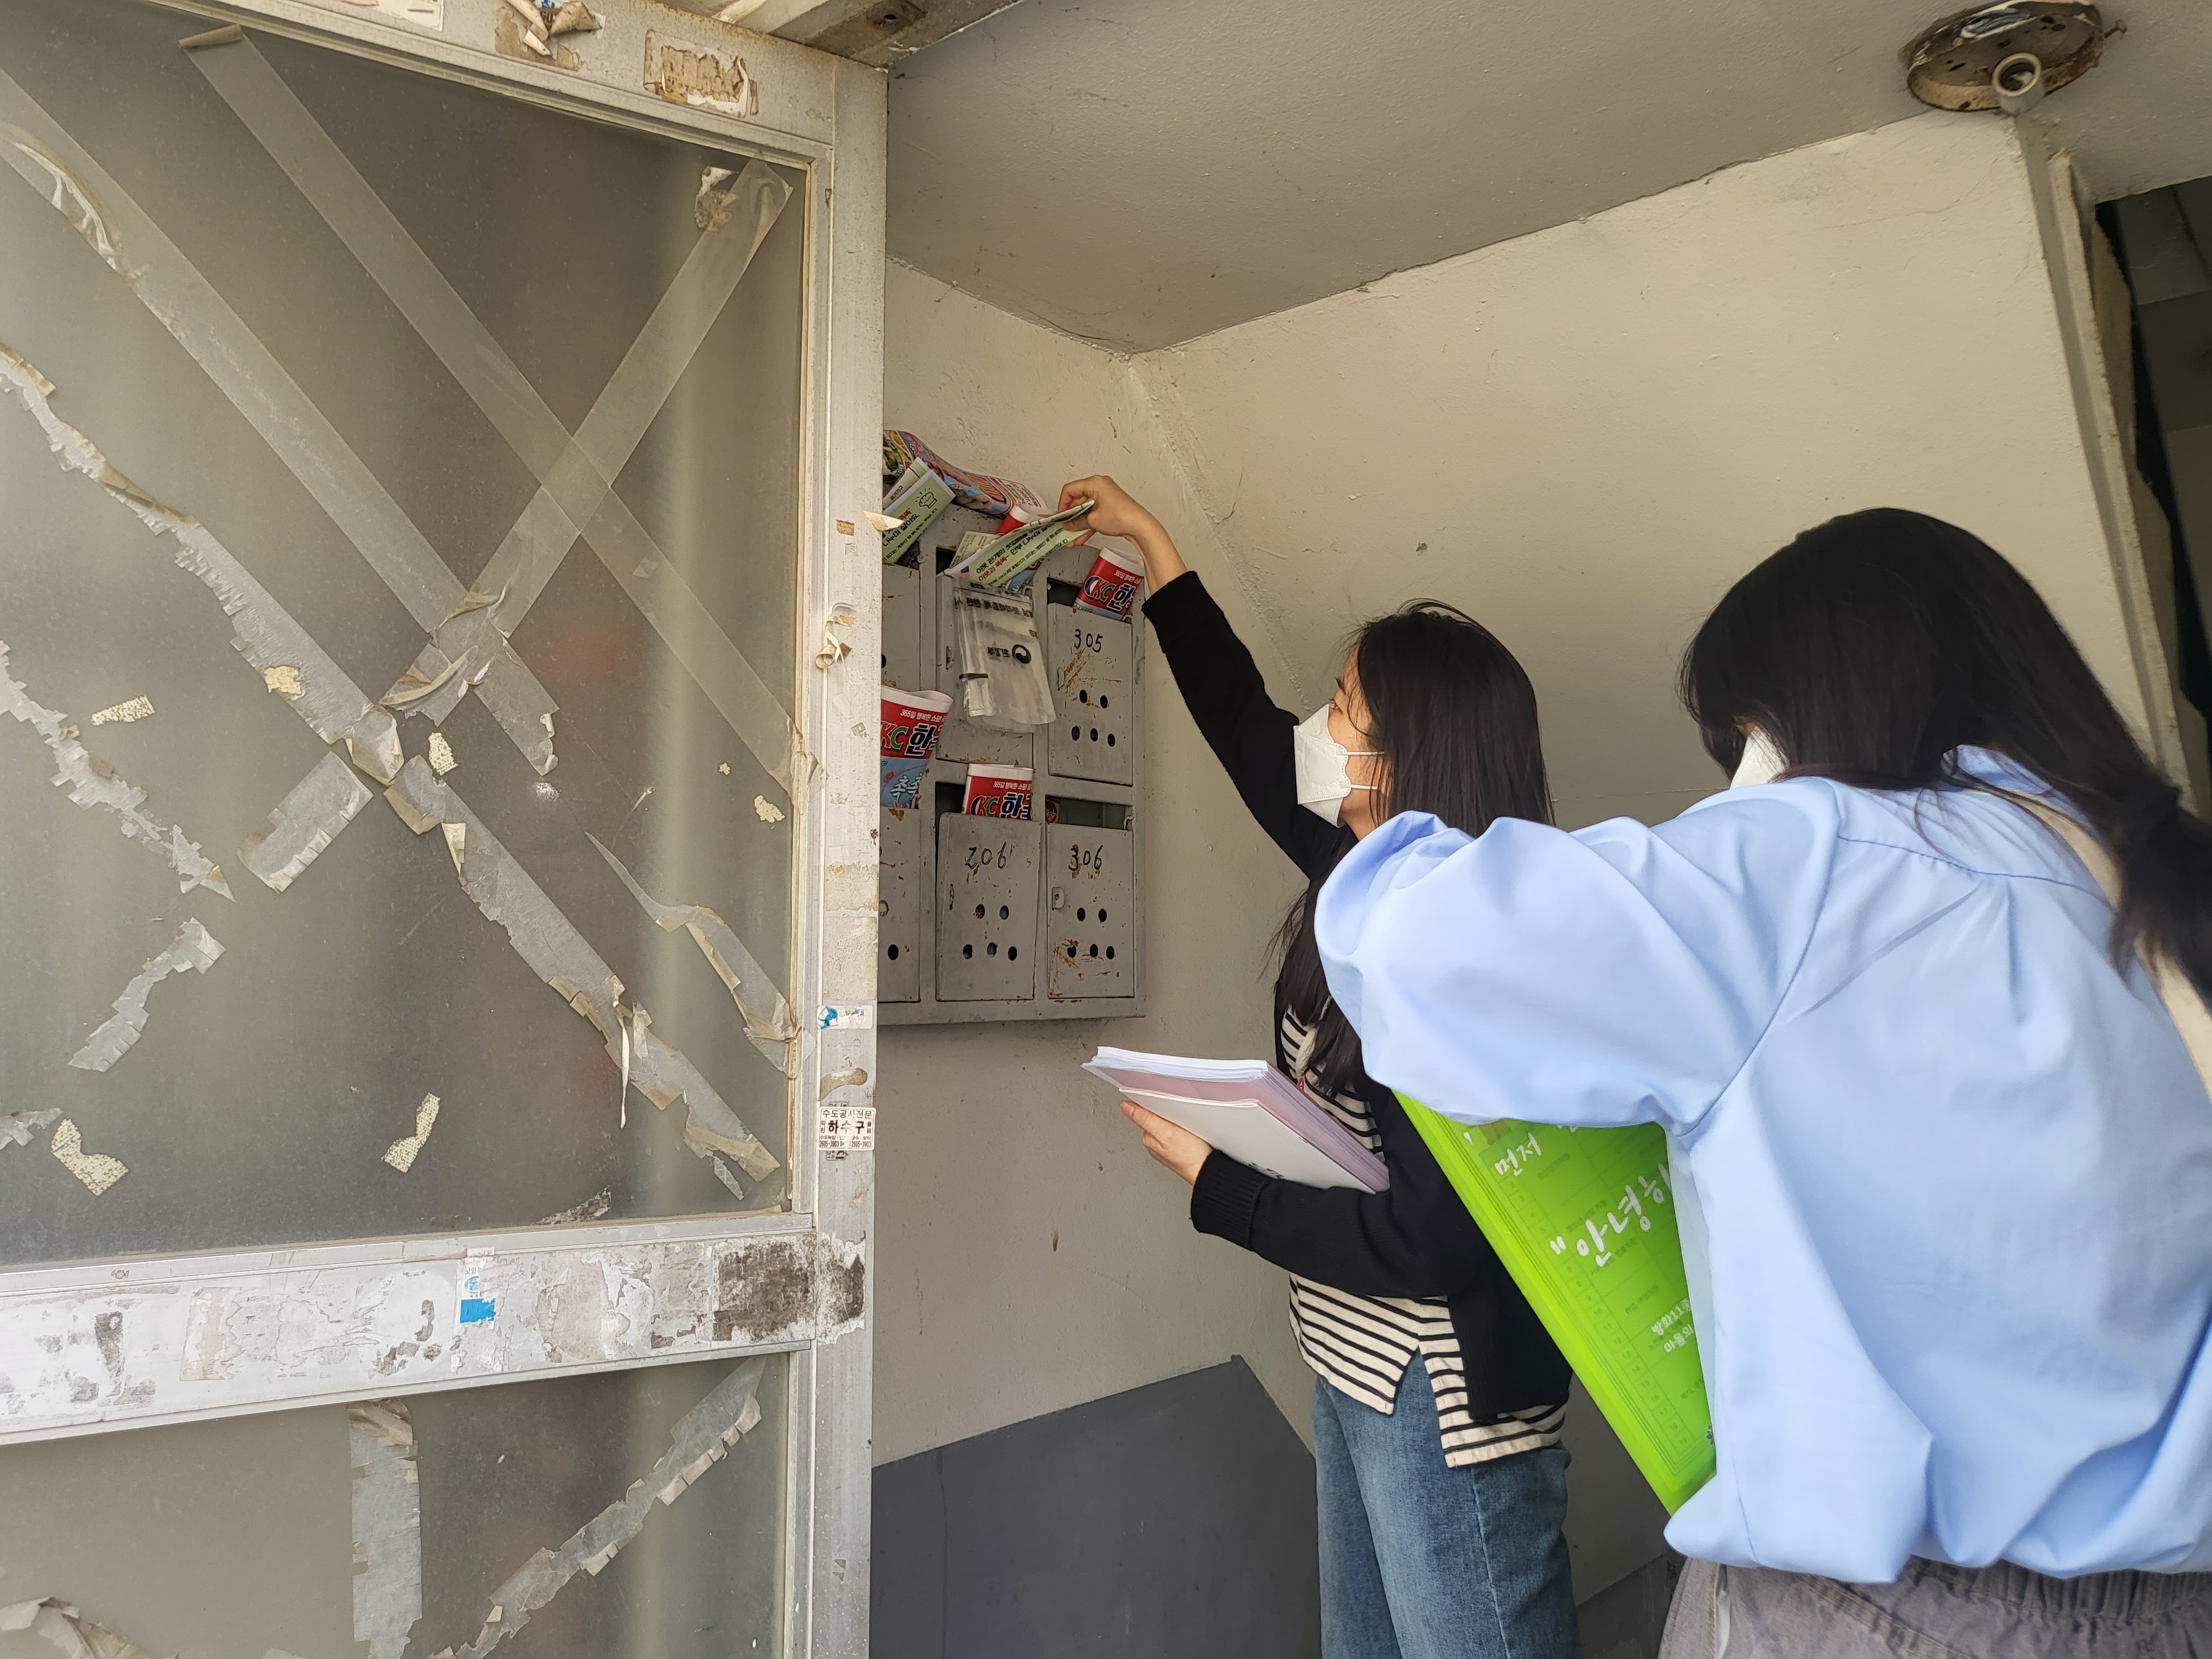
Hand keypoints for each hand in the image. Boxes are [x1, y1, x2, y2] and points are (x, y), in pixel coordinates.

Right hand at [1057, 476, 1188, 587]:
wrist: (1140, 526)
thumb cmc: (1122, 516)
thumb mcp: (1093, 520)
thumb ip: (1077, 522)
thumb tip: (1069, 524)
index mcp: (1095, 482)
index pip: (1070, 489)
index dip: (1062, 504)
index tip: (1060, 516)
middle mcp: (1100, 486)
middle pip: (1077, 500)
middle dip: (1070, 517)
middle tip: (1064, 526)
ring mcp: (1106, 496)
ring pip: (1086, 510)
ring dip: (1078, 524)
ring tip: (1072, 536)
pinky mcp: (1110, 506)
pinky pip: (1094, 514)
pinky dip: (1087, 524)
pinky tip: (1081, 536)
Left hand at [1123, 1101, 1212, 1185]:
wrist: (1206, 1170)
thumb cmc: (1189, 1155)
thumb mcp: (1166, 1132)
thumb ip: (1145, 1119)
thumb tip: (1125, 1108)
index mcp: (1148, 1138)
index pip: (1145, 1114)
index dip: (1155, 1105)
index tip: (1164, 1104)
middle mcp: (1154, 1144)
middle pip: (1156, 1118)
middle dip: (1166, 1114)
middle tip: (1178, 1118)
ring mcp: (1165, 1147)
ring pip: (1166, 1125)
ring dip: (1174, 1122)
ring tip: (1184, 1126)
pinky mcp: (1176, 1148)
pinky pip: (1175, 1132)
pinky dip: (1181, 1129)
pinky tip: (1188, 1134)